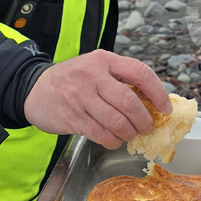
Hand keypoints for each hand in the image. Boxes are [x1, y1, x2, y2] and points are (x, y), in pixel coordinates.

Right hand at [22, 50, 170, 148]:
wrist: (34, 89)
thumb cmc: (72, 80)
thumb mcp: (96, 68)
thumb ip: (120, 79)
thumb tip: (152, 101)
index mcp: (105, 60)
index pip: (140, 73)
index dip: (158, 92)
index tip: (165, 108)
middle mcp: (93, 76)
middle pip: (129, 102)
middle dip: (144, 120)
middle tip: (147, 127)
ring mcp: (81, 97)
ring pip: (117, 121)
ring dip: (129, 132)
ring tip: (130, 134)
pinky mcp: (73, 117)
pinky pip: (102, 134)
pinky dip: (113, 140)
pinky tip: (114, 139)